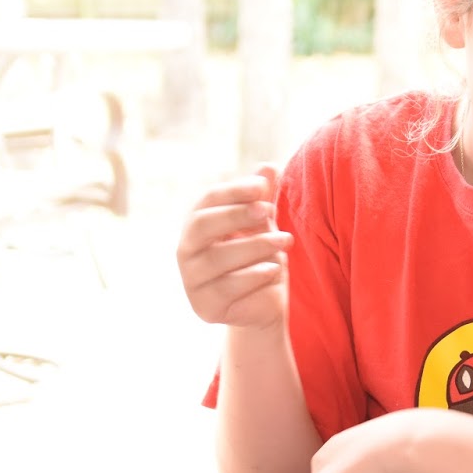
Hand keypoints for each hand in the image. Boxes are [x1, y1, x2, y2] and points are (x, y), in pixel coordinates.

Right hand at [177, 164, 292, 329]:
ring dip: (256, 246)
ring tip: (286, 241)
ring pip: (218, 258)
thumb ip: (262, 199)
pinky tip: (273, 269)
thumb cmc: (260, 257)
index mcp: (197, 224)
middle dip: (236, 214)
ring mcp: (192, 280)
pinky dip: (254, 276)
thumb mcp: (263, 225)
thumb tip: (269, 166)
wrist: (264, 303)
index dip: (234, 191)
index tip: (262, 186)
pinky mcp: (205, 306)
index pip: (207, 200)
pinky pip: (228, 287)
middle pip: (202, 225)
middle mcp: (186, 250)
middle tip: (268, 210)